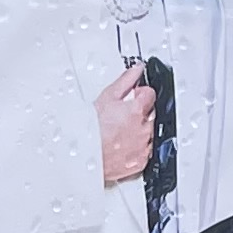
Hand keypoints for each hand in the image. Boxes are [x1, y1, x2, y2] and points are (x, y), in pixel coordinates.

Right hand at [95, 61, 159, 189]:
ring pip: (147, 133)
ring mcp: (143, 147)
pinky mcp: (140, 162)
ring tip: (117, 132)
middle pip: (149, 113)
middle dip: (138, 112)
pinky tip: (121, 145)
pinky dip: (136, 148)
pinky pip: (144, 151)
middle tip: (119, 116)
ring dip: (138, 130)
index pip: (150, 93)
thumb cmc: (90, 131)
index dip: (139, 94)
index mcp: (137, 110)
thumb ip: (126, 81)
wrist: (83, 157)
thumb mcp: (106, 97)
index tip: (131, 97)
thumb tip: (137, 70)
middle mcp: (144, 129)